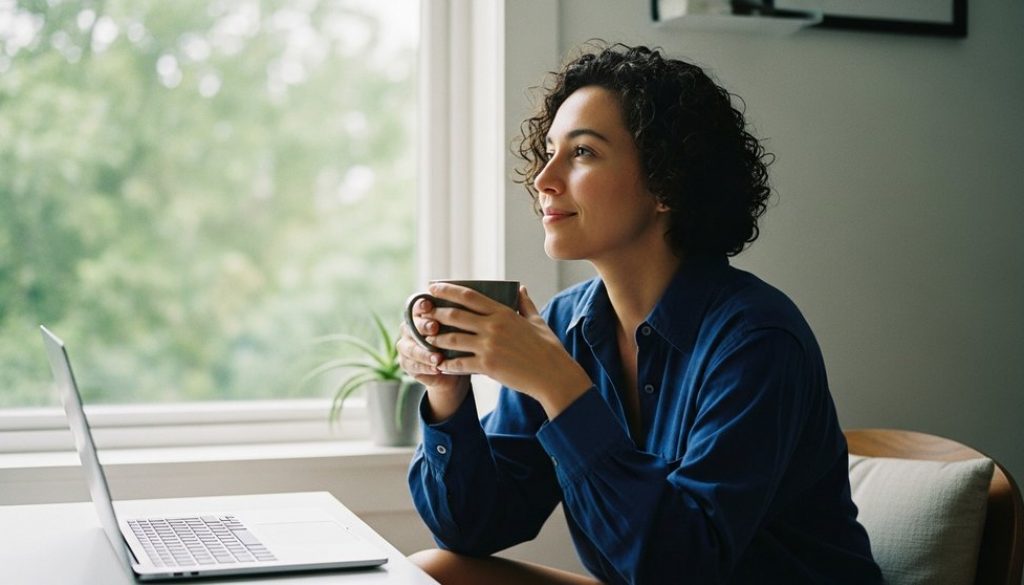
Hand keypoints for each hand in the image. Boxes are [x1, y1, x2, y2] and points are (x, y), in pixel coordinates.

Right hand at [396, 297, 469, 422]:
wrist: (460, 366)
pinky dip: (425, 367)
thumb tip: (511, 290)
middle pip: (413, 324)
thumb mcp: (474, 323)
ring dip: (424, 351)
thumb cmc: (469, 338)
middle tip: (434, 328)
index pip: (419, 304)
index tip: (431, 303)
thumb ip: (480, 308)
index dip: (423, 304)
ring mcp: (408, 345)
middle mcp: (413, 326)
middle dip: (424, 326)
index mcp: (424, 312)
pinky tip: (436, 368)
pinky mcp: (409, 364)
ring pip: (411, 347)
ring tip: (437, 356)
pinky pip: (414, 365)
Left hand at [422, 283, 591, 418]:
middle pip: (455, 315)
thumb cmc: (547, 348)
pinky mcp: (487, 366)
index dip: (447, 290)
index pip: (469, 296)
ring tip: (427, 338)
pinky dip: (447, 363)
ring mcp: (489, 346)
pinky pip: (460, 363)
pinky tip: (440, 364)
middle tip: (423, 313)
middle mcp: (493, 327)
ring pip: (453, 338)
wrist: (553, 375)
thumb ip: (525, 303)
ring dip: (437, 338)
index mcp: (503, 313)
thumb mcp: (536, 321)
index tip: (432, 287)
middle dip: (435, 313)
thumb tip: (520, 288)